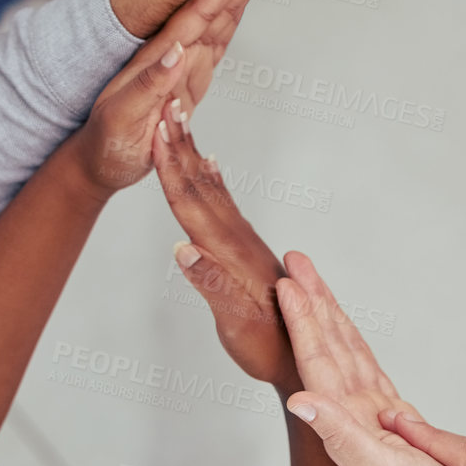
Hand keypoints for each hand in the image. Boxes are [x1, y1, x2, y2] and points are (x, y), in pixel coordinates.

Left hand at [69, 0, 270, 197]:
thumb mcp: (122, 118)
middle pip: (212, 6)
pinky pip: (220, 40)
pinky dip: (236, 15)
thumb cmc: (107, 142)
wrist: (100, 159)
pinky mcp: (194, 77)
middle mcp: (173, 53)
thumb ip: (148, 85)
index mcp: (157, 58)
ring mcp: (185, 63)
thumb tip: (176, 54)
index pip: (195, 16)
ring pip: (220, 17)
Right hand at [154, 117, 294, 389]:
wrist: (308, 360)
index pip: (192, 202)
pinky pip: (226, 206)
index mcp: (230, 253)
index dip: (171, 166)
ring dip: (194, 155)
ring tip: (181, 123)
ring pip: (213, 190)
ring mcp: (245, 244)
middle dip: (181, 146)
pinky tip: (212, 167)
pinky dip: (214, 181)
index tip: (156, 130)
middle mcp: (239, 241)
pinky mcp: (248, 252)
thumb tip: (183, 249)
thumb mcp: (236, 323)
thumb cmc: (270, 348)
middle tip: (167, 105)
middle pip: (202, 186)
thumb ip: (212, 284)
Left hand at [278, 256, 465, 465]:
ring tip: (310, 281)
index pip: (317, 360)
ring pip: (345, 352)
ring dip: (327, 316)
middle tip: (293, 260)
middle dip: (310, 303)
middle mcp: (351, 414)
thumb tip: (297, 400)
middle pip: (327, 345)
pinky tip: (345, 330)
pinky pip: (368, 369)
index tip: (285, 282)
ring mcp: (371, 415)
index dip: (302, 320)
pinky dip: (354, 343)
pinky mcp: (393, 420)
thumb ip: (339, 434)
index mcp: (344, 422)